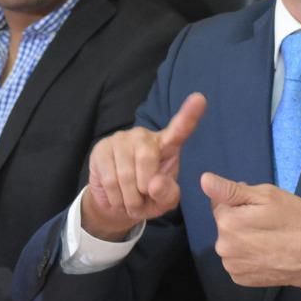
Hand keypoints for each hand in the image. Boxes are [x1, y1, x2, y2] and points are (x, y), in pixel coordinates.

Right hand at [83, 93, 206, 239]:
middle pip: (147, 159)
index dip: (189, 114)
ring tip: (130, 201)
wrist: (116, 202)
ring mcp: (121, 139)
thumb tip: (154, 184)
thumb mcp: (164, 201)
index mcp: (167, 144)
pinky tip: (116, 197)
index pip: (180, 129)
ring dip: (129, 199)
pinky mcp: (101, 148)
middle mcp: (144, 136)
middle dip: (144, 189)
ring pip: (126, 175)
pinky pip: (109, 180)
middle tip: (142, 200)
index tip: (199, 98)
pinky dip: (115, 198)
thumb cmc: (148, 197)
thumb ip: (168, 194)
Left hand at [200, 173, 300, 290]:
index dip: (240, 201)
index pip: (219, 202)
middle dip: (241, 220)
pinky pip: (237, 260)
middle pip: (224, 224)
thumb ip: (232, 190)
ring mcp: (231, 266)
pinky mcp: (240, 279)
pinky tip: (265, 254)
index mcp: (227, 222)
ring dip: (243, 239)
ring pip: (230, 243)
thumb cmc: (295, 221)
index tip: (260, 208)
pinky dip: (247, 256)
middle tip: (267, 222)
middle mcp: (222, 246)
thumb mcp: (268, 196)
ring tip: (268, 239)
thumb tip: (204, 180)